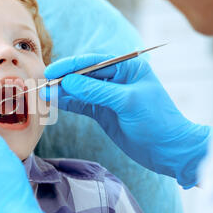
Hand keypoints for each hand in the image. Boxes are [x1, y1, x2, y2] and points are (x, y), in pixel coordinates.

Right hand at [40, 54, 211, 188]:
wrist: (169, 150)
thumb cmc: (157, 121)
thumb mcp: (127, 101)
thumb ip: (96, 91)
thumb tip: (67, 82)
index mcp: (127, 67)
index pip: (93, 61)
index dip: (70, 66)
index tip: (51, 72)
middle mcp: (116, 78)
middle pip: (83, 75)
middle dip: (63, 80)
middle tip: (42, 85)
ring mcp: (108, 96)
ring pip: (79, 90)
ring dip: (62, 93)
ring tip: (43, 95)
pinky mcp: (103, 112)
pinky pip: (81, 104)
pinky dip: (68, 104)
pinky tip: (54, 103)